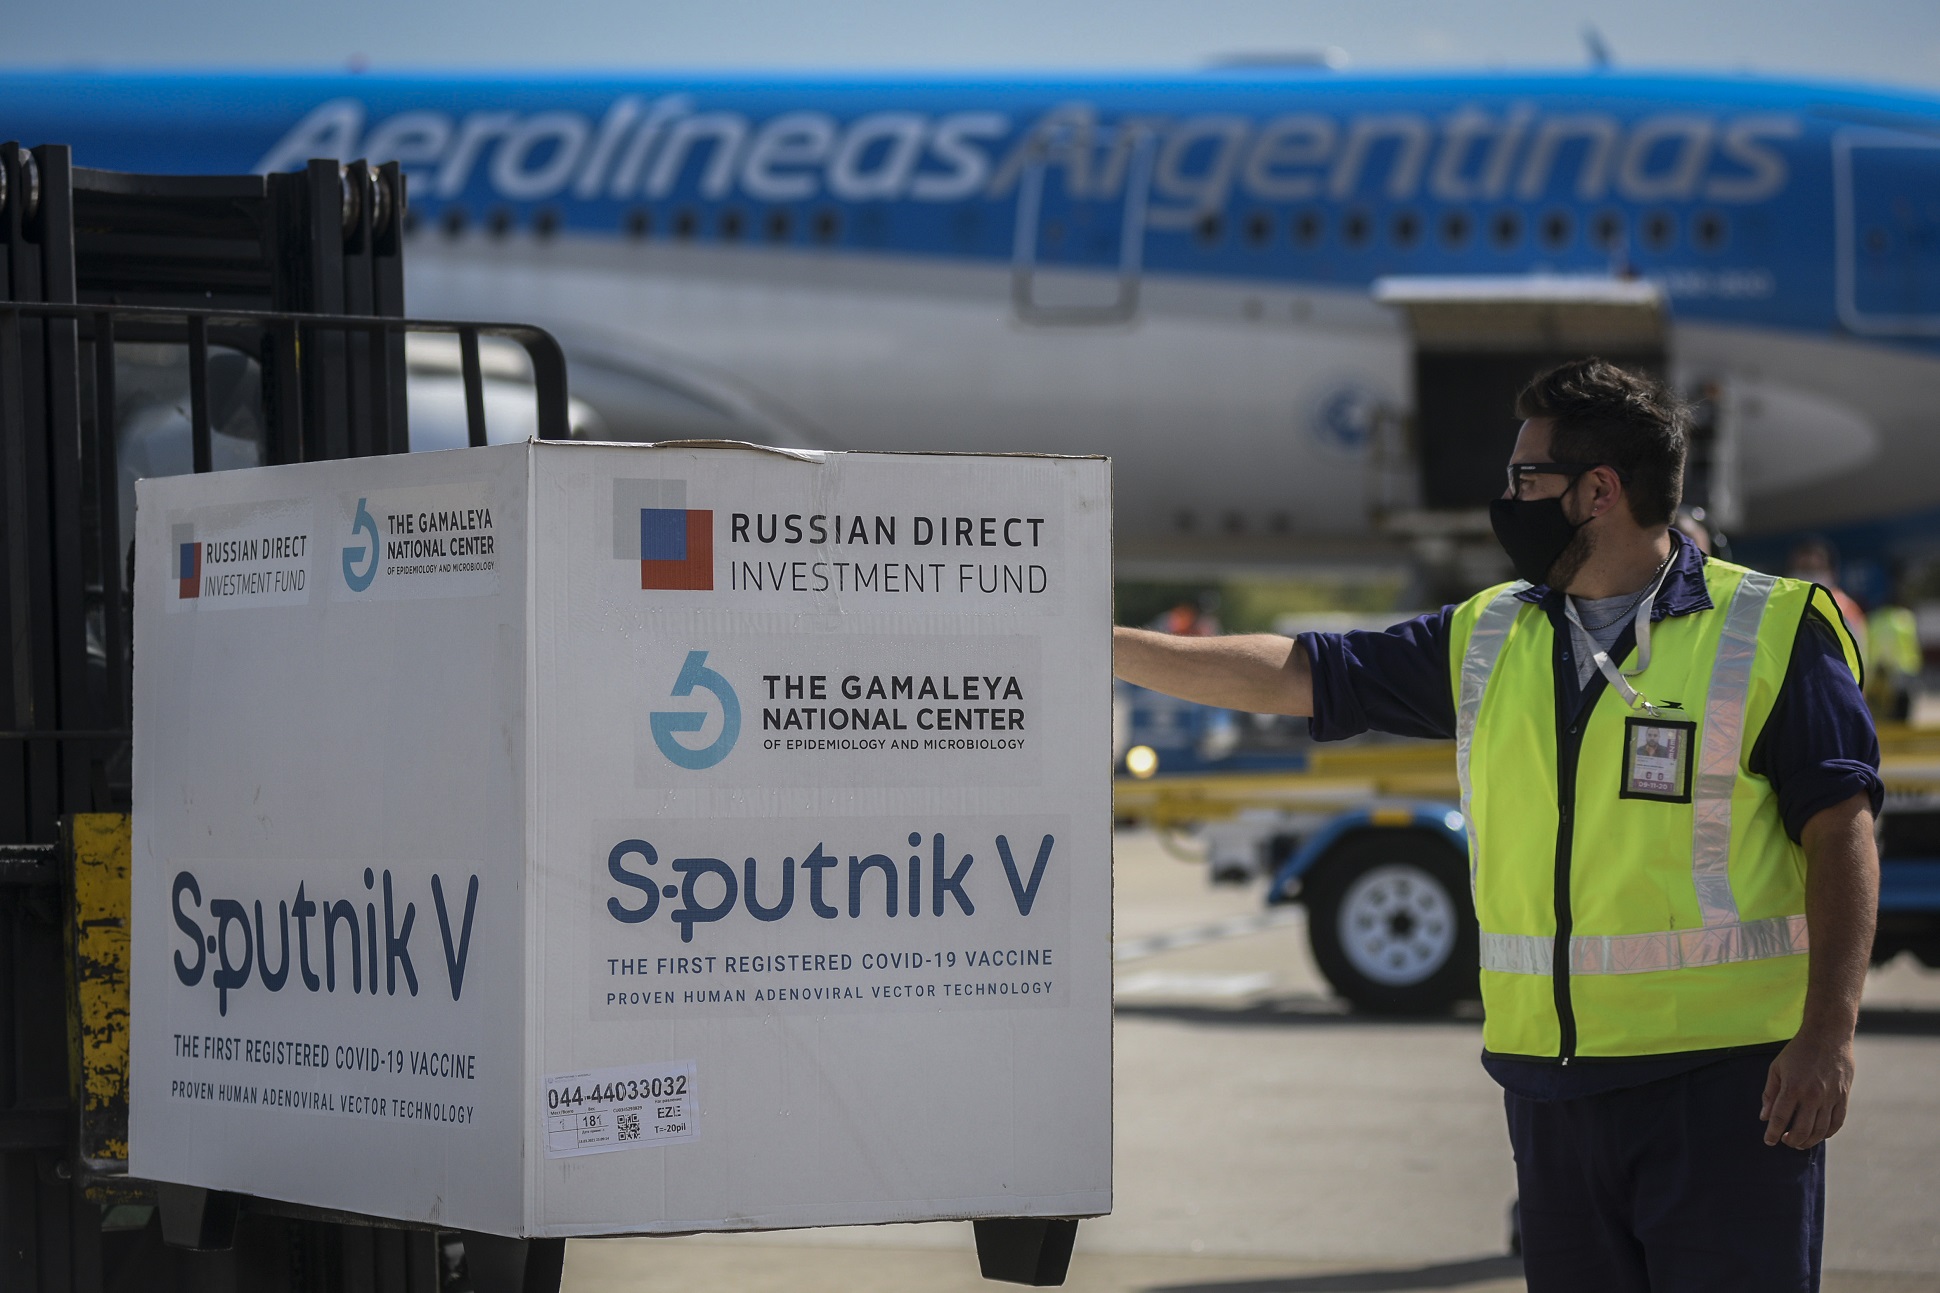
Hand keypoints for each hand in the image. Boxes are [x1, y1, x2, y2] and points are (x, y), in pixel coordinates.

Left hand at [1761, 1030, 1854, 1149]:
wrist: (1828, 1036)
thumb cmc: (1798, 1051)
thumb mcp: (1777, 1068)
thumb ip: (1770, 1093)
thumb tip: (1764, 1117)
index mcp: (1792, 1087)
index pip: (1780, 1118)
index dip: (1773, 1133)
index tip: (1769, 1141)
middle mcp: (1812, 1096)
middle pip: (1802, 1129)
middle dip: (1791, 1140)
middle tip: (1785, 1141)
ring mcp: (1830, 1097)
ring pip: (1821, 1130)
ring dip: (1809, 1141)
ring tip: (1799, 1142)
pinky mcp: (1843, 1097)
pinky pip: (1837, 1122)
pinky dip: (1828, 1133)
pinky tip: (1819, 1135)